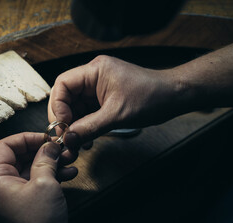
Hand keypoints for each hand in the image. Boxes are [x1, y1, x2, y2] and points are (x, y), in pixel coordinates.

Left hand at [0, 132, 77, 222]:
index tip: (46, 137)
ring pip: (32, 169)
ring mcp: (14, 196)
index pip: (5, 146)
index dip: (27, 138)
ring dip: (52, 163)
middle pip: (20, 157)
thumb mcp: (44, 184)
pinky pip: (37, 182)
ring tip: (71, 159)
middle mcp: (1, 187)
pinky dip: (53, 176)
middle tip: (62, 148)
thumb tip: (50, 144)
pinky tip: (70, 174)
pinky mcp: (27, 203)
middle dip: (44, 151)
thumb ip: (46, 159)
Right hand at [48, 55, 188, 148]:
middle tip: (66, 137)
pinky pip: (88, 112)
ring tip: (77, 142)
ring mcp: (100, 88)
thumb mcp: (117, 115)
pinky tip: (87, 139)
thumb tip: (68, 138)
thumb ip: (89, 127)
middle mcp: (94, 77)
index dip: (58, 105)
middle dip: (65, 118)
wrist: (173, 97)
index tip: (63, 125)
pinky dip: (85, 126)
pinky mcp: (105, 99)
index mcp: (95, 71)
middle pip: (67, 96)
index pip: (63, 84)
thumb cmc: (151, 97)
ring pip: (76, 107)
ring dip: (75, 125)